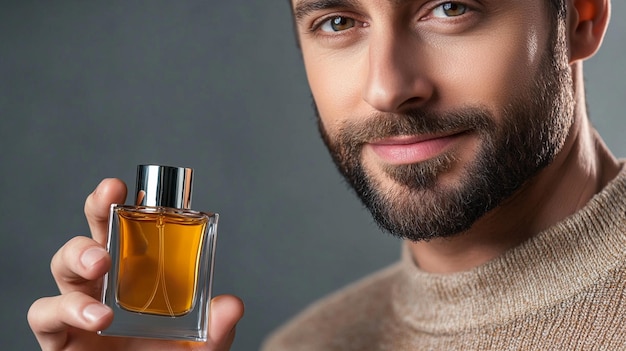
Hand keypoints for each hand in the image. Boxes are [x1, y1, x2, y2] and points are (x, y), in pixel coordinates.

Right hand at [28, 178, 243, 349]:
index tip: (134, 185)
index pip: (129, 231)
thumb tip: (232, 305)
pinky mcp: (60, 338)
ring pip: (62, 267)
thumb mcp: (203, 346)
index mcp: (138, 277)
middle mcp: (105, 286)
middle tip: (110, 198)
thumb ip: (217, 328)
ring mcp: (79, 309)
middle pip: (93, 234)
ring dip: (79, 255)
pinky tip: (96, 316)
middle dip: (98, 209)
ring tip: (102, 264)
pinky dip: (65, 309)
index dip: (129, 205)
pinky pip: (45, 315)